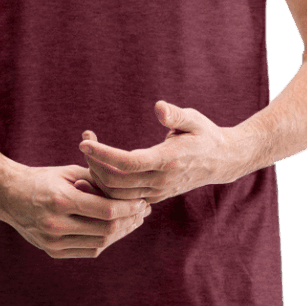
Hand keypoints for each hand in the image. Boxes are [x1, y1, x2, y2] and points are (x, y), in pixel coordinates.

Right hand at [4, 163, 151, 258]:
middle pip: (105, 229)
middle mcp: (56, 224)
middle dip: (129, 221)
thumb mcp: (69, 172)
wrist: (9, 196)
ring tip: (133, 221)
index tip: (143, 201)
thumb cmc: (44, 179)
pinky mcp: (52, 252)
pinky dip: (104, 241)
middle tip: (143, 212)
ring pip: (99, 243)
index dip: (129, 208)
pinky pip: (87, 250)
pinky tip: (115, 229)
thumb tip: (128, 191)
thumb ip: (97, 181)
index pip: (106, 210)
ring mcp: (53, 241)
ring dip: (120, 233)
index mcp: (61, 200)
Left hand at [79, 101, 235, 205]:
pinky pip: (125, 199)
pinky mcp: (154, 196)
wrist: (221, 161)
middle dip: (95, 164)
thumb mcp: (194, 119)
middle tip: (84, 144)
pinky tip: (98, 170)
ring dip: (98, 177)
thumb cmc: (205, 134)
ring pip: (118, 195)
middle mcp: (160, 181)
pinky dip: (107, 187)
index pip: (128, 163)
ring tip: (89, 155)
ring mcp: (157, 192)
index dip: (103, 155)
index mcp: (168, 161)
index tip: (85, 142)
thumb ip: (176, 115)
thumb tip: (159, 107)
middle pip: (117, 182)